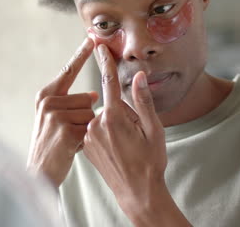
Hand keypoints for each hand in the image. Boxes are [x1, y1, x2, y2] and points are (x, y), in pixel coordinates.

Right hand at [27, 38, 97, 187]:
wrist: (39, 171)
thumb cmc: (52, 144)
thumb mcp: (54, 118)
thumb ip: (71, 103)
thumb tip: (94, 96)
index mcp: (46, 95)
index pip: (68, 71)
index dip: (81, 54)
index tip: (92, 38)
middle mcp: (48, 101)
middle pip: (87, 99)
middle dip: (85, 117)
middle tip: (67, 132)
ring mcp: (55, 114)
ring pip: (91, 113)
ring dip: (86, 128)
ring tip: (69, 140)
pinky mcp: (64, 128)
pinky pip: (90, 126)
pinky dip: (85, 138)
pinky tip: (70, 147)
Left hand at [83, 44, 189, 225]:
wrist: (136, 191)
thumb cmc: (150, 161)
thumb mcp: (154, 130)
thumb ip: (144, 101)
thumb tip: (140, 76)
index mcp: (114, 117)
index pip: (108, 83)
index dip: (106, 63)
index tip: (99, 46)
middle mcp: (96, 124)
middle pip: (110, 104)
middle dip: (123, 111)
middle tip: (136, 133)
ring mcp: (89, 136)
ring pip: (103, 118)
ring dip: (115, 124)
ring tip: (127, 144)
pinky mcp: (86, 145)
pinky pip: (96, 130)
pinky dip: (106, 133)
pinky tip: (117, 148)